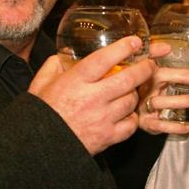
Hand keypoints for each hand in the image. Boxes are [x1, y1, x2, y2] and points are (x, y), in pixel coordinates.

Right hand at [29, 36, 153, 154]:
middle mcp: (92, 98)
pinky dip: (132, 117)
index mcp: (76, 81)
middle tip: (149, 63)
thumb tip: (67, 53)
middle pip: (128, 79)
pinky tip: (127, 112)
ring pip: (131, 100)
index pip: (105, 59)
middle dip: (144, 68)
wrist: (39, 146)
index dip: (123, 48)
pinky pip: (131, 124)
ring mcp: (102, 118)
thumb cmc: (41, 113)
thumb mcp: (41, 83)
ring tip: (133, 89)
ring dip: (135, 92)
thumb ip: (54, 64)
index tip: (135, 42)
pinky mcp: (108, 137)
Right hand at [138, 42, 188, 135]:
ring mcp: (141, 105)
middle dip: (180, 76)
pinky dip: (173, 126)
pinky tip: (187, 126)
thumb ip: (152, 59)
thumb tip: (165, 47)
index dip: (155, 51)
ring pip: (159, 101)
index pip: (147, 57)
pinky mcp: (144, 122)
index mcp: (141, 72)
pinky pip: (159, 125)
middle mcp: (140, 87)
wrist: (118, 116)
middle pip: (158, 76)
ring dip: (178, 101)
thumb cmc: (139, 92)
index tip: (167, 48)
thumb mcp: (142, 75)